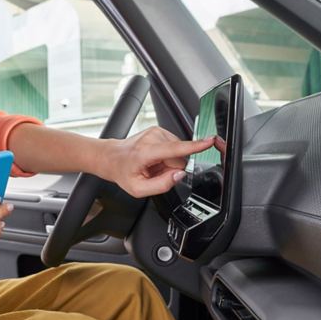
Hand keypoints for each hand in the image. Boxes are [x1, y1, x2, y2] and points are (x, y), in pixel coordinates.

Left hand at [97, 126, 214, 197]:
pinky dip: (166, 156)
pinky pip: (174, 148)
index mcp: (146, 152)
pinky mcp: (160, 131)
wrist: (111, 157)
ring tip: (152, 165)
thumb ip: (161, 185)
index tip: (209, 141)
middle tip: (154, 172)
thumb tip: (180, 175)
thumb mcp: (138, 189)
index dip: (195, 146)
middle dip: (171, 169)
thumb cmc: (123, 172)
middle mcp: (152, 138)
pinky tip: (153, 159)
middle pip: (179, 158)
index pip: (175, 149)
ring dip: (168, 162)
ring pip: (178, 153)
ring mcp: (156, 132)